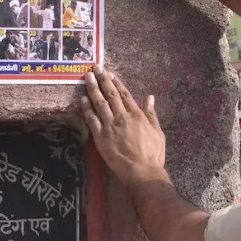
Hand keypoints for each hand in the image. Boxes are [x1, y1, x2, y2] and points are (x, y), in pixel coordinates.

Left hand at [82, 66, 165, 185]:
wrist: (142, 172)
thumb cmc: (153, 154)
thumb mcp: (158, 132)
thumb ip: (152, 114)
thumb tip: (150, 98)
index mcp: (137, 115)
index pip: (125, 94)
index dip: (117, 83)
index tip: (110, 74)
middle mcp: (122, 117)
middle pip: (111, 95)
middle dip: (103, 80)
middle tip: (95, 68)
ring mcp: (110, 126)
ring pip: (100, 103)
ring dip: (93, 89)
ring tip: (88, 77)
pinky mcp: (101, 137)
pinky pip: (92, 120)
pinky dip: (87, 109)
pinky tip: (82, 99)